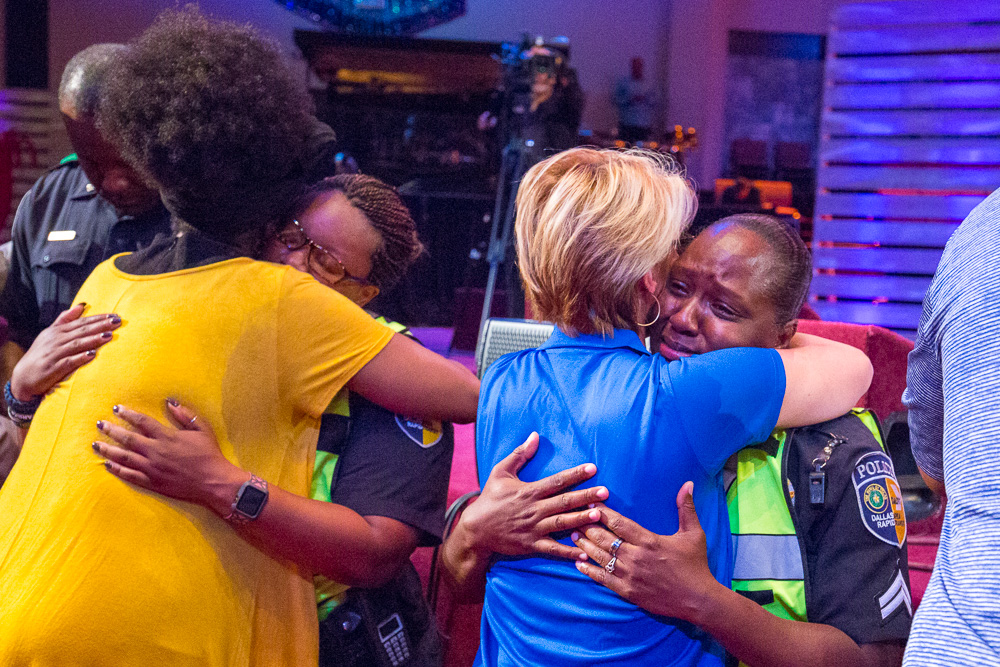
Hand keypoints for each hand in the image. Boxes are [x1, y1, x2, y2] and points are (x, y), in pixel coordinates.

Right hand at [9, 304, 120, 400]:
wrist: (22, 378)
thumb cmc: (40, 355)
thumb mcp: (49, 335)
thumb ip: (64, 320)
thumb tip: (80, 306)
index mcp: (57, 331)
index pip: (81, 322)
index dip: (98, 318)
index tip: (114, 315)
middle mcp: (55, 340)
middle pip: (81, 331)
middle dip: (100, 326)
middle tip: (117, 321)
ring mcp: (54, 354)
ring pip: (76, 344)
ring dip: (93, 340)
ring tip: (109, 336)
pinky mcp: (52, 368)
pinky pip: (68, 362)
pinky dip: (80, 358)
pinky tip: (92, 355)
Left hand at [93, 400, 244, 515]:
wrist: (213, 481)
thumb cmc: (210, 454)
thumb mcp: (202, 429)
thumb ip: (185, 415)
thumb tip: (170, 402)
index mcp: (167, 437)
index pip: (142, 422)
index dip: (128, 414)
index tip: (117, 409)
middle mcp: (156, 451)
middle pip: (128, 439)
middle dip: (111, 430)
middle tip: (99, 424)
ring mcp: (152, 468)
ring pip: (124, 457)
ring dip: (108, 450)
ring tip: (96, 444)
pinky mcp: (152, 482)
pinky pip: (130, 475)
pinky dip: (117, 470)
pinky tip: (108, 465)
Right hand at [461, 432, 607, 560]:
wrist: (476, 529)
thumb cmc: (490, 498)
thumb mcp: (500, 472)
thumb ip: (519, 454)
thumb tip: (535, 435)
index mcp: (529, 491)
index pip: (556, 481)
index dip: (575, 474)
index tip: (593, 468)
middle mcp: (534, 510)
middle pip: (564, 502)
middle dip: (586, 496)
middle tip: (605, 492)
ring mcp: (534, 529)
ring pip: (562, 524)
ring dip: (581, 520)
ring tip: (599, 515)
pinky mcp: (532, 545)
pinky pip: (553, 550)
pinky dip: (569, 553)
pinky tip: (585, 554)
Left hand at [572, 481, 719, 620]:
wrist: (698, 601)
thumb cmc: (696, 565)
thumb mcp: (694, 534)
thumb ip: (686, 508)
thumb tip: (687, 484)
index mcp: (649, 541)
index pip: (618, 523)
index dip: (602, 512)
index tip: (591, 503)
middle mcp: (636, 557)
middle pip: (604, 538)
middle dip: (587, 526)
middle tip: (574, 517)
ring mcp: (630, 575)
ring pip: (600, 557)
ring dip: (584, 545)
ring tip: (572, 535)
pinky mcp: (627, 591)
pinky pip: (603, 579)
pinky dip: (588, 570)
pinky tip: (578, 563)